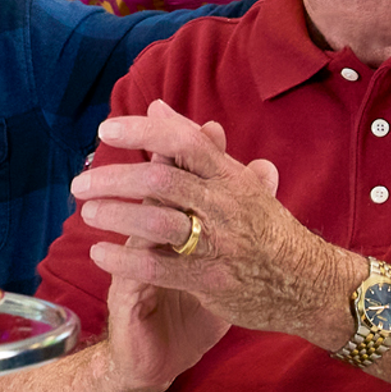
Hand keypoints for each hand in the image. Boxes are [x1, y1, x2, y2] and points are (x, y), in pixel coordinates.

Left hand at [69, 99, 324, 347]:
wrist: (309, 283)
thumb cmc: (265, 228)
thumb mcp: (239, 182)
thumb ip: (197, 147)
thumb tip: (160, 108)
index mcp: (231, 176)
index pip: (184, 143)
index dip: (142, 132)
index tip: (106, 130)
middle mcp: (224, 205)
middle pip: (161, 182)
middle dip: (114, 179)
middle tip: (81, 184)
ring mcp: (218, 243)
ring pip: (158, 222)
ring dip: (115, 215)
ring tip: (88, 213)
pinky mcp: (212, 280)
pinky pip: (160, 268)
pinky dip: (125, 259)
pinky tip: (100, 254)